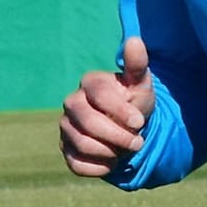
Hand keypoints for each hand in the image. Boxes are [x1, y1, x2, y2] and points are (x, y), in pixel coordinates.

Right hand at [59, 35, 155, 176]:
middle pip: (88, 122)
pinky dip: (100, 166)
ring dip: (111, 151)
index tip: (139, 122)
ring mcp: (66, 126)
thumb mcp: (141, 83)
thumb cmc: (134, 100)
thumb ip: (137, 64)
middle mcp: (72, 102)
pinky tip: (113, 160)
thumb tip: (134, 40)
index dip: (120, 111)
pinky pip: (76, 163)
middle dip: (118, 136)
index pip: (99, 95)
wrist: (128, 128)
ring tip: (126, 149)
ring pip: (82, 144)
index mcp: (90, 82)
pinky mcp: (65, 148)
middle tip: (138, 142)